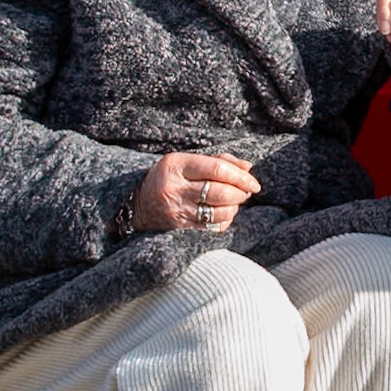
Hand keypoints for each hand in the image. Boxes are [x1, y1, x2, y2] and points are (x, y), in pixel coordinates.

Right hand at [133, 152, 259, 233]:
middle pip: (221, 192)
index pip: (218, 169)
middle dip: (241, 193)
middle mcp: (174, 189)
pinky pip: (211, 228)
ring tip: (235, 203)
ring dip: (234, 208)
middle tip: (246, 192)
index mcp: (176, 166)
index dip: (241, 177)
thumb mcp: (186, 162)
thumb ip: (218, 161)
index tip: (254, 183)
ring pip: (218, 212)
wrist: (136, 204)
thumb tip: (248, 167)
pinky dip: (224, 221)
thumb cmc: (169, 178)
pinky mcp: (177, 229)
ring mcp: (175, 211)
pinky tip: (223, 215)